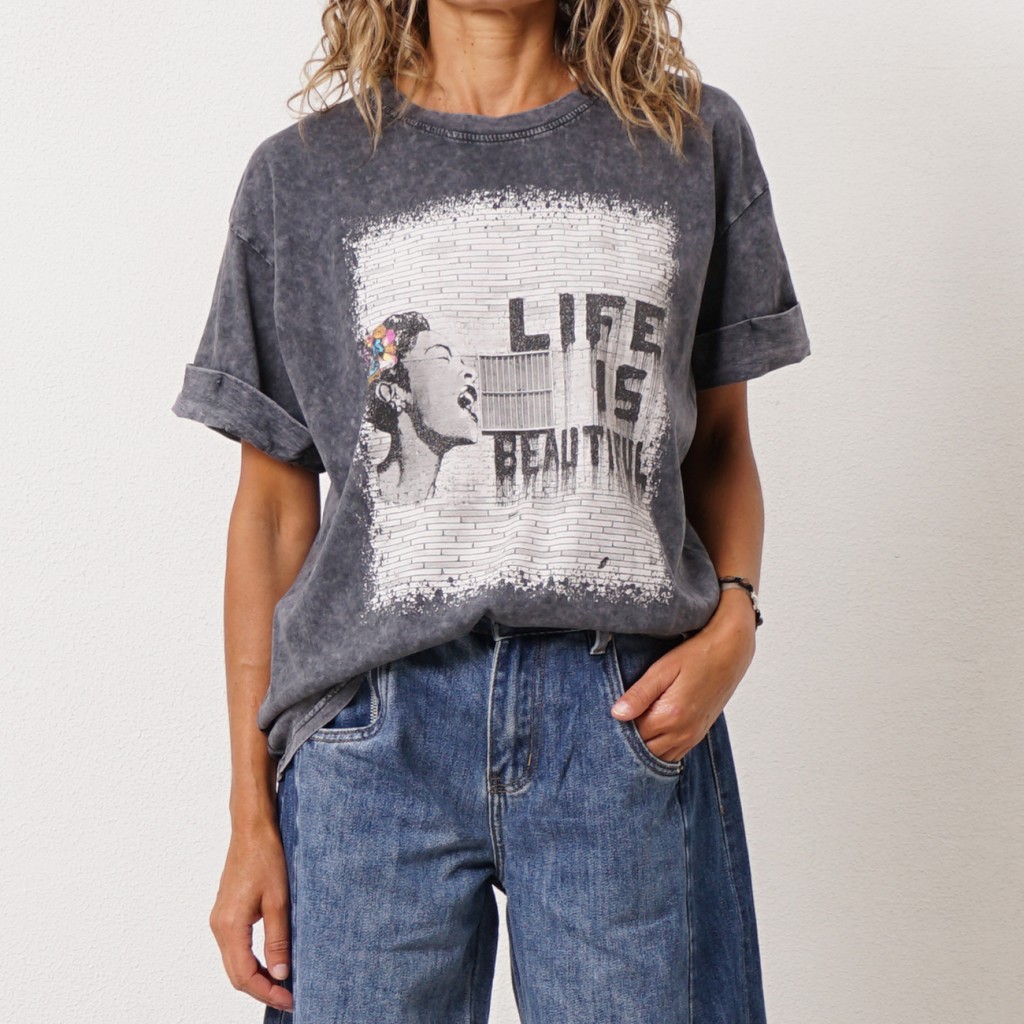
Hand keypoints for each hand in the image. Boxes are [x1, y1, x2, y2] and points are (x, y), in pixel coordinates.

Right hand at [208, 818, 293, 1013]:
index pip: (244, 976)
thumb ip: (278, 939)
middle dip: (262, 989)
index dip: (267, 992)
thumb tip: (281, 974)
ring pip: (234, 963)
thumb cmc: (266, 858)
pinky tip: (271, 961)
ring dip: (256, 977)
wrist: (251, 830)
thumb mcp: (279, 900)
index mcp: (230, 926)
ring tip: (284, 983)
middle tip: (290, 997)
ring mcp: (220, 920)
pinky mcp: (225, 913)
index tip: (290, 999)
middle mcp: (219, 927)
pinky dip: (251, 961)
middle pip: (236, 975)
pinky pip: (235, 948)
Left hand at [609, 589, 756, 761]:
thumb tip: (616, 714)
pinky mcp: (698, 734)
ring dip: (643, 748)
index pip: (632, 735)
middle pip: (644, 751)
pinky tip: (649, 735)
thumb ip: (639, 694)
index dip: (617, 729)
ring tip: (630, 729)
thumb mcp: (663, 669)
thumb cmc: (697, 655)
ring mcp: (692, 736)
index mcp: (671, 715)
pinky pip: (674, 754)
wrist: (730, 652)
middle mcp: (683, 732)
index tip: (606, 719)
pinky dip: (659, 750)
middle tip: (614, 726)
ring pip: (659, 757)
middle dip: (628, 741)